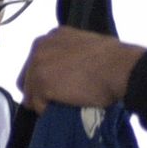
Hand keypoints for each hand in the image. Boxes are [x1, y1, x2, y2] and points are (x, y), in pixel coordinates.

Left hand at [20, 26, 146, 109]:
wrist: (119, 68)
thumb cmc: (112, 59)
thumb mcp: (85, 46)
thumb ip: (70, 54)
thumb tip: (66, 71)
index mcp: (52, 36)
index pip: (37, 61)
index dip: (45, 77)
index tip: (56, 87)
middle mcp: (40, 46)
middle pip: (27, 77)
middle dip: (38, 91)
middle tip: (55, 101)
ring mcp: (38, 65)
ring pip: (30, 93)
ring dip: (43, 102)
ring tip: (60, 107)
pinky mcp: (41, 84)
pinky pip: (38, 105)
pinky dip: (48, 111)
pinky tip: (63, 109)